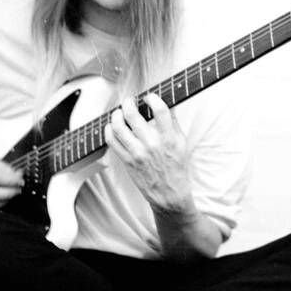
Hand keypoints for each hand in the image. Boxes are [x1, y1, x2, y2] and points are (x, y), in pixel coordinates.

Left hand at [105, 93, 191, 212]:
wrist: (169, 193)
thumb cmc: (176, 167)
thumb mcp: (181, 143)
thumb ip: (172, 123)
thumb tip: (163, 105)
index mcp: (168, 138)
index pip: (160, 110)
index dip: (152, 98)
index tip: (149, 97)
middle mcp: (151, 144)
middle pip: (133, 114)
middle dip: (129, 103)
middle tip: (129, 101)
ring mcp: (137, 153)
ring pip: (118, 126)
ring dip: (116, 115)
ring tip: (119, 112)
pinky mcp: (127, 161)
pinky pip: (112, 141)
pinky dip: (109, 130)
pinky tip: (112, 126)